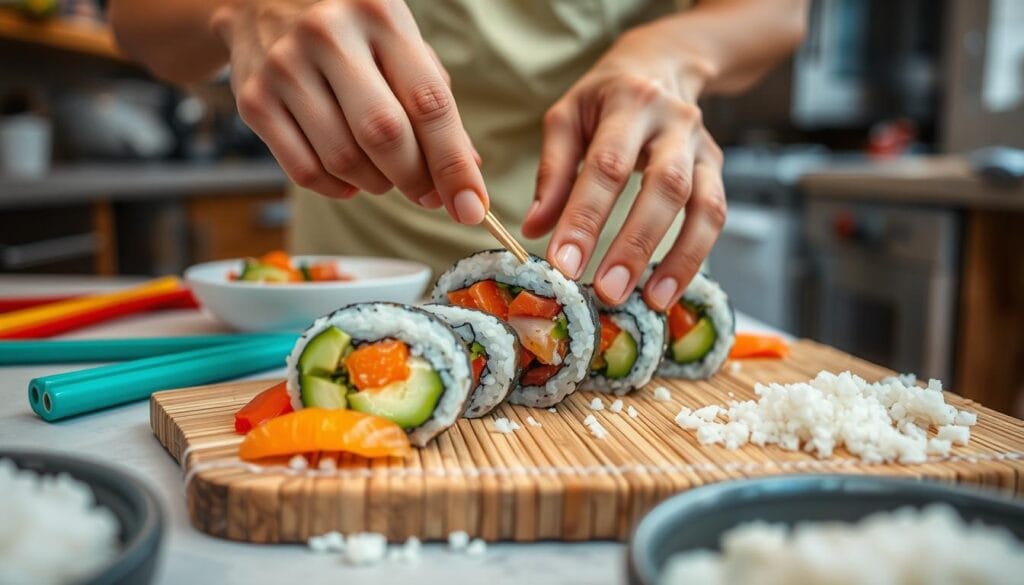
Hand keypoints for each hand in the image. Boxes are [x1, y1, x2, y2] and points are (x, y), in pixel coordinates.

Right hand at [213, 0, 487, 223]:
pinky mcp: (253, 99)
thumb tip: (467, 170)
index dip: (453, 164)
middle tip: (428, 194)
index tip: (470, 207)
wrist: (259, 0)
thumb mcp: (398, 44)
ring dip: (376, 184)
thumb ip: (432, 101)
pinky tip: (350, 176)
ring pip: (343, 160)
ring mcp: (285, 66)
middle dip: (415, 179)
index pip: (429, 103)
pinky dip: (337, 188)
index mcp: (380, 15)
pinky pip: (304, 171)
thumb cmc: (350, 30)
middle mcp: (329, 35)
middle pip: (384, 135)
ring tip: (384, 173)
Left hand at [521, 22, 726, 308]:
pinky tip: (670, 290)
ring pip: (703, 205)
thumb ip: (552, 172)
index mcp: (627, 104)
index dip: (585, 218)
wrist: (663, 65)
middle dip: (635, 245)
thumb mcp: (567, 118)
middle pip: (664, 187)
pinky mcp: (716, 168)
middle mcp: (673, 123)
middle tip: (608, 292)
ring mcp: (702, 146)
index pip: (606, 166)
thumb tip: (534, 229)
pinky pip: (716, 216)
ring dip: (679, 259)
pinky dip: (696, 257)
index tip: (563, 264)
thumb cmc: (604, 99)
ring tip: (651, 303)